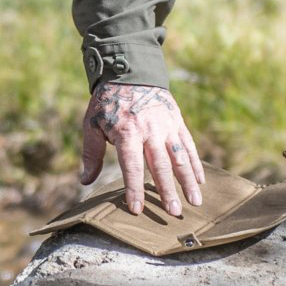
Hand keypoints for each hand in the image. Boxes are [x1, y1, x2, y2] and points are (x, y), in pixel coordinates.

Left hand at [79, 82, 206, 215]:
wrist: (130, 72)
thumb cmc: (108, 103)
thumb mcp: (92, 124)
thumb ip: (91, 153)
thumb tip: (85, 181)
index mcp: (127, 131)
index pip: (132, 165)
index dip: (134, 188)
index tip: (137, 209)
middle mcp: (149, 130)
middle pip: (160, 165)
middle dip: (167, 190)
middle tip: (174, 213)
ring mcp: (166, 125)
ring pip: (180, 157)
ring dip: (188, 181)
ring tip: (195, 202)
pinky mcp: (177, 121)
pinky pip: (188, 145)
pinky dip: (195, 163)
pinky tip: (200, 181)